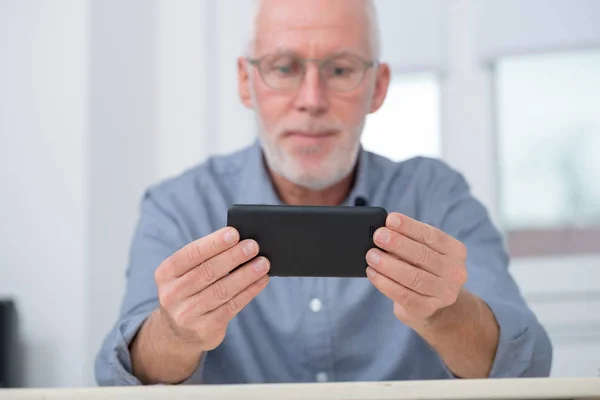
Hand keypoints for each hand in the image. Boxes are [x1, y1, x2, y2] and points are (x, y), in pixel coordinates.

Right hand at [154, 227, 269, 351]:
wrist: (177, 332)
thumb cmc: (189, 291)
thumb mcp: (185, 274)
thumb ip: (205, 259)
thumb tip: (240, 242)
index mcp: (166, 273)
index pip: (191, 254)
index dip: (214, 243)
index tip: (234, 233)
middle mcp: (172, 294)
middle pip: (208, 272)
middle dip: (234, 257)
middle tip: (253, 246)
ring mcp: (187, 314)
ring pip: (222, 290)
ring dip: (246, 275)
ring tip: (263, 264)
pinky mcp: (205, 328)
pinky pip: (232, 306)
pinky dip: (249, 291)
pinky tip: (261, 281)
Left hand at [365, 212, 467, 329]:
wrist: (431, 304)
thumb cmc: (421, 268)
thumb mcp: (421, 251)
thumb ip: (408, 240)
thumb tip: (384, 231)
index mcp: (456, 251)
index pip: (433, 235)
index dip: (410, 227)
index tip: (390, 220)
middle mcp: (455, 273)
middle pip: (423, 256)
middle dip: (398, 244)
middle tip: (378, 236)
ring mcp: (444, 293)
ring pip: (414, 277)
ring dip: (389, 265)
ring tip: (371, 256)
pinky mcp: (427, 309)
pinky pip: (404, 295)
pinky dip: (385, 283)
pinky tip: (372, 273)